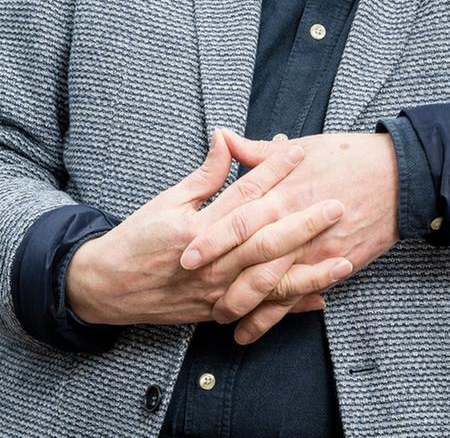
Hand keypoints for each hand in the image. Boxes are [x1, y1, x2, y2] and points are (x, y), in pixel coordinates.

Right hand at [65, 130, 350, 326]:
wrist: (106, 288)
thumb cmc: (137, 239)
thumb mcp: (167, 201)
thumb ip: (204, 175)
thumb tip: (227, 138)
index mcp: (196, 231)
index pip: (242, 196)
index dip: (272, 172)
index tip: (299, 152)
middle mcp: (209, 264)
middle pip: (264, 242)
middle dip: (304, 224)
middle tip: (337, 206)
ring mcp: (214, 293)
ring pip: (268, 284)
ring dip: (308, 273)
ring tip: (343, 260)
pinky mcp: (216, 312)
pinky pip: (259, 311)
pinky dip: (290, 307)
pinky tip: (320, 298)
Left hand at [181, 130, 400, 343]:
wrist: (399, 176)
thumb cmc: (348, 157)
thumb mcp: (302, 148)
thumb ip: (257, 153)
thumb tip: (222, 137)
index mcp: (284, 194)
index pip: (239, 220)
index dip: (211, 240)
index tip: (185, 256)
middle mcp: (298, 226)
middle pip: (252, 260)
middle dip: (220, 280)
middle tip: (192, 293)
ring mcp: (318, 250)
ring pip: (275, 287)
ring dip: (245, 306)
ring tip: (219, 318)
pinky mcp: (335, 266)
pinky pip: (300, 297)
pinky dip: (276, 316)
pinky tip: (254, 329)